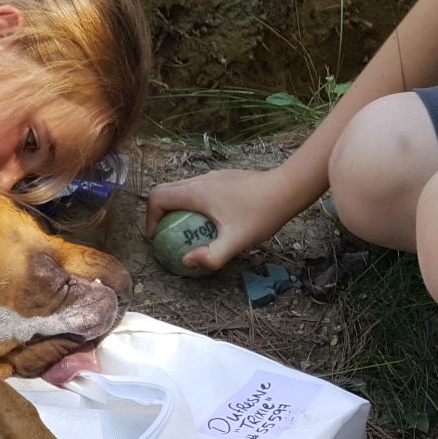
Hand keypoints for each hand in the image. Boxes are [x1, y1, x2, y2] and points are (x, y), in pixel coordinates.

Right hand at [144, 167, 312, 272]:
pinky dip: (191, 204)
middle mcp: (199, 180)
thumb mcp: (237, 242)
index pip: (157, 198)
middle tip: (165, 236)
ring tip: (186, 231)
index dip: (149, 218)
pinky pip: (197, 189)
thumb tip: (186, 262)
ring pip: (181, 189)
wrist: (288, 188)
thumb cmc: (262, 213)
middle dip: (158, 214)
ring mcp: (211, 177)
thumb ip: (211, 256)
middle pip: (165, 191)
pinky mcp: (223, 178)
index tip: (156, 238)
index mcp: (196, 192)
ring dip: (175, 208)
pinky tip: (211, 221)